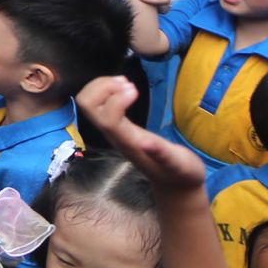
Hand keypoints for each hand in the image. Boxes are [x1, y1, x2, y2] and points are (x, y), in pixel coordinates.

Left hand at [77, 75, 204, 190]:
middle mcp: (115, 135)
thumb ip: (162, 154)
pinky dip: (107, 90)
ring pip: (90, 103)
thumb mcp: (178, 164)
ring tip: (127, 83)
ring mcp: (113, 131)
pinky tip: (126, 89)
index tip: (135, 89)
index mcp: (128, 143)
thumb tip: (145, 143)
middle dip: (102, 87)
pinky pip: (99, 105)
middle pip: (88, 106)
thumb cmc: (179, 173)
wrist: (175, 185)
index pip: (106, 118)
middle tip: (127, 83)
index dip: (115, 99)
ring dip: (103, 86)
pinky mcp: (116, 127)